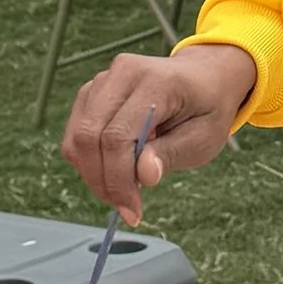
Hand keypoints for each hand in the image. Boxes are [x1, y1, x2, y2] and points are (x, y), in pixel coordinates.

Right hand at [62, 46, 255, 216]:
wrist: (204, 78)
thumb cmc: (206, 109)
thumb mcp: (202, 139)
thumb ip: (170, 155)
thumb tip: (143, 175)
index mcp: (156, 81)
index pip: (117, 136)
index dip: (119, 179)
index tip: (132, 210)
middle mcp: (123, 73)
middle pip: (88, 135)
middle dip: (101, 180)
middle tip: (123, 206)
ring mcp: (103, 79)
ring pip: (77, 136)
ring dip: (92, 173)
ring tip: (122, 189)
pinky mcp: (92, 91)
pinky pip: (76, 132)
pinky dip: (88, 160)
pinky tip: (114, 169)